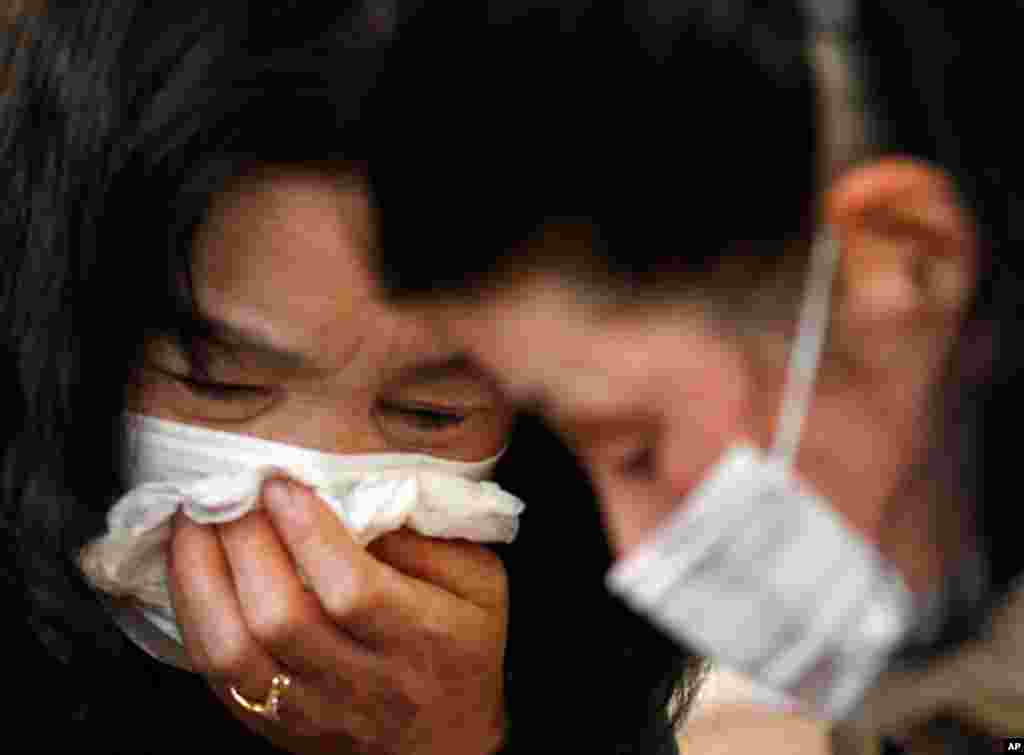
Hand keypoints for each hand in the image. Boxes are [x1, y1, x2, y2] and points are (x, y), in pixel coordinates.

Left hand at [167, 476, 508, 754]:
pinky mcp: (275, 725)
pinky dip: (192, 615)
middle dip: (243, 543)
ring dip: (200, 578)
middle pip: (282, 618)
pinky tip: (190, 568)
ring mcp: (314, 711)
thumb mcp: (480, 581)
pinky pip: (215, 675)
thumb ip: (428, 540)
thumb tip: (357, 494)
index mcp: (424, 638)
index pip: (354, 592)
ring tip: (192, 522)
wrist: (447, 741)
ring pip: (234, 653)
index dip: (308, 535)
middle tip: (226, 489)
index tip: (280, 483)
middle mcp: (366, 683)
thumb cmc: (463, 642)